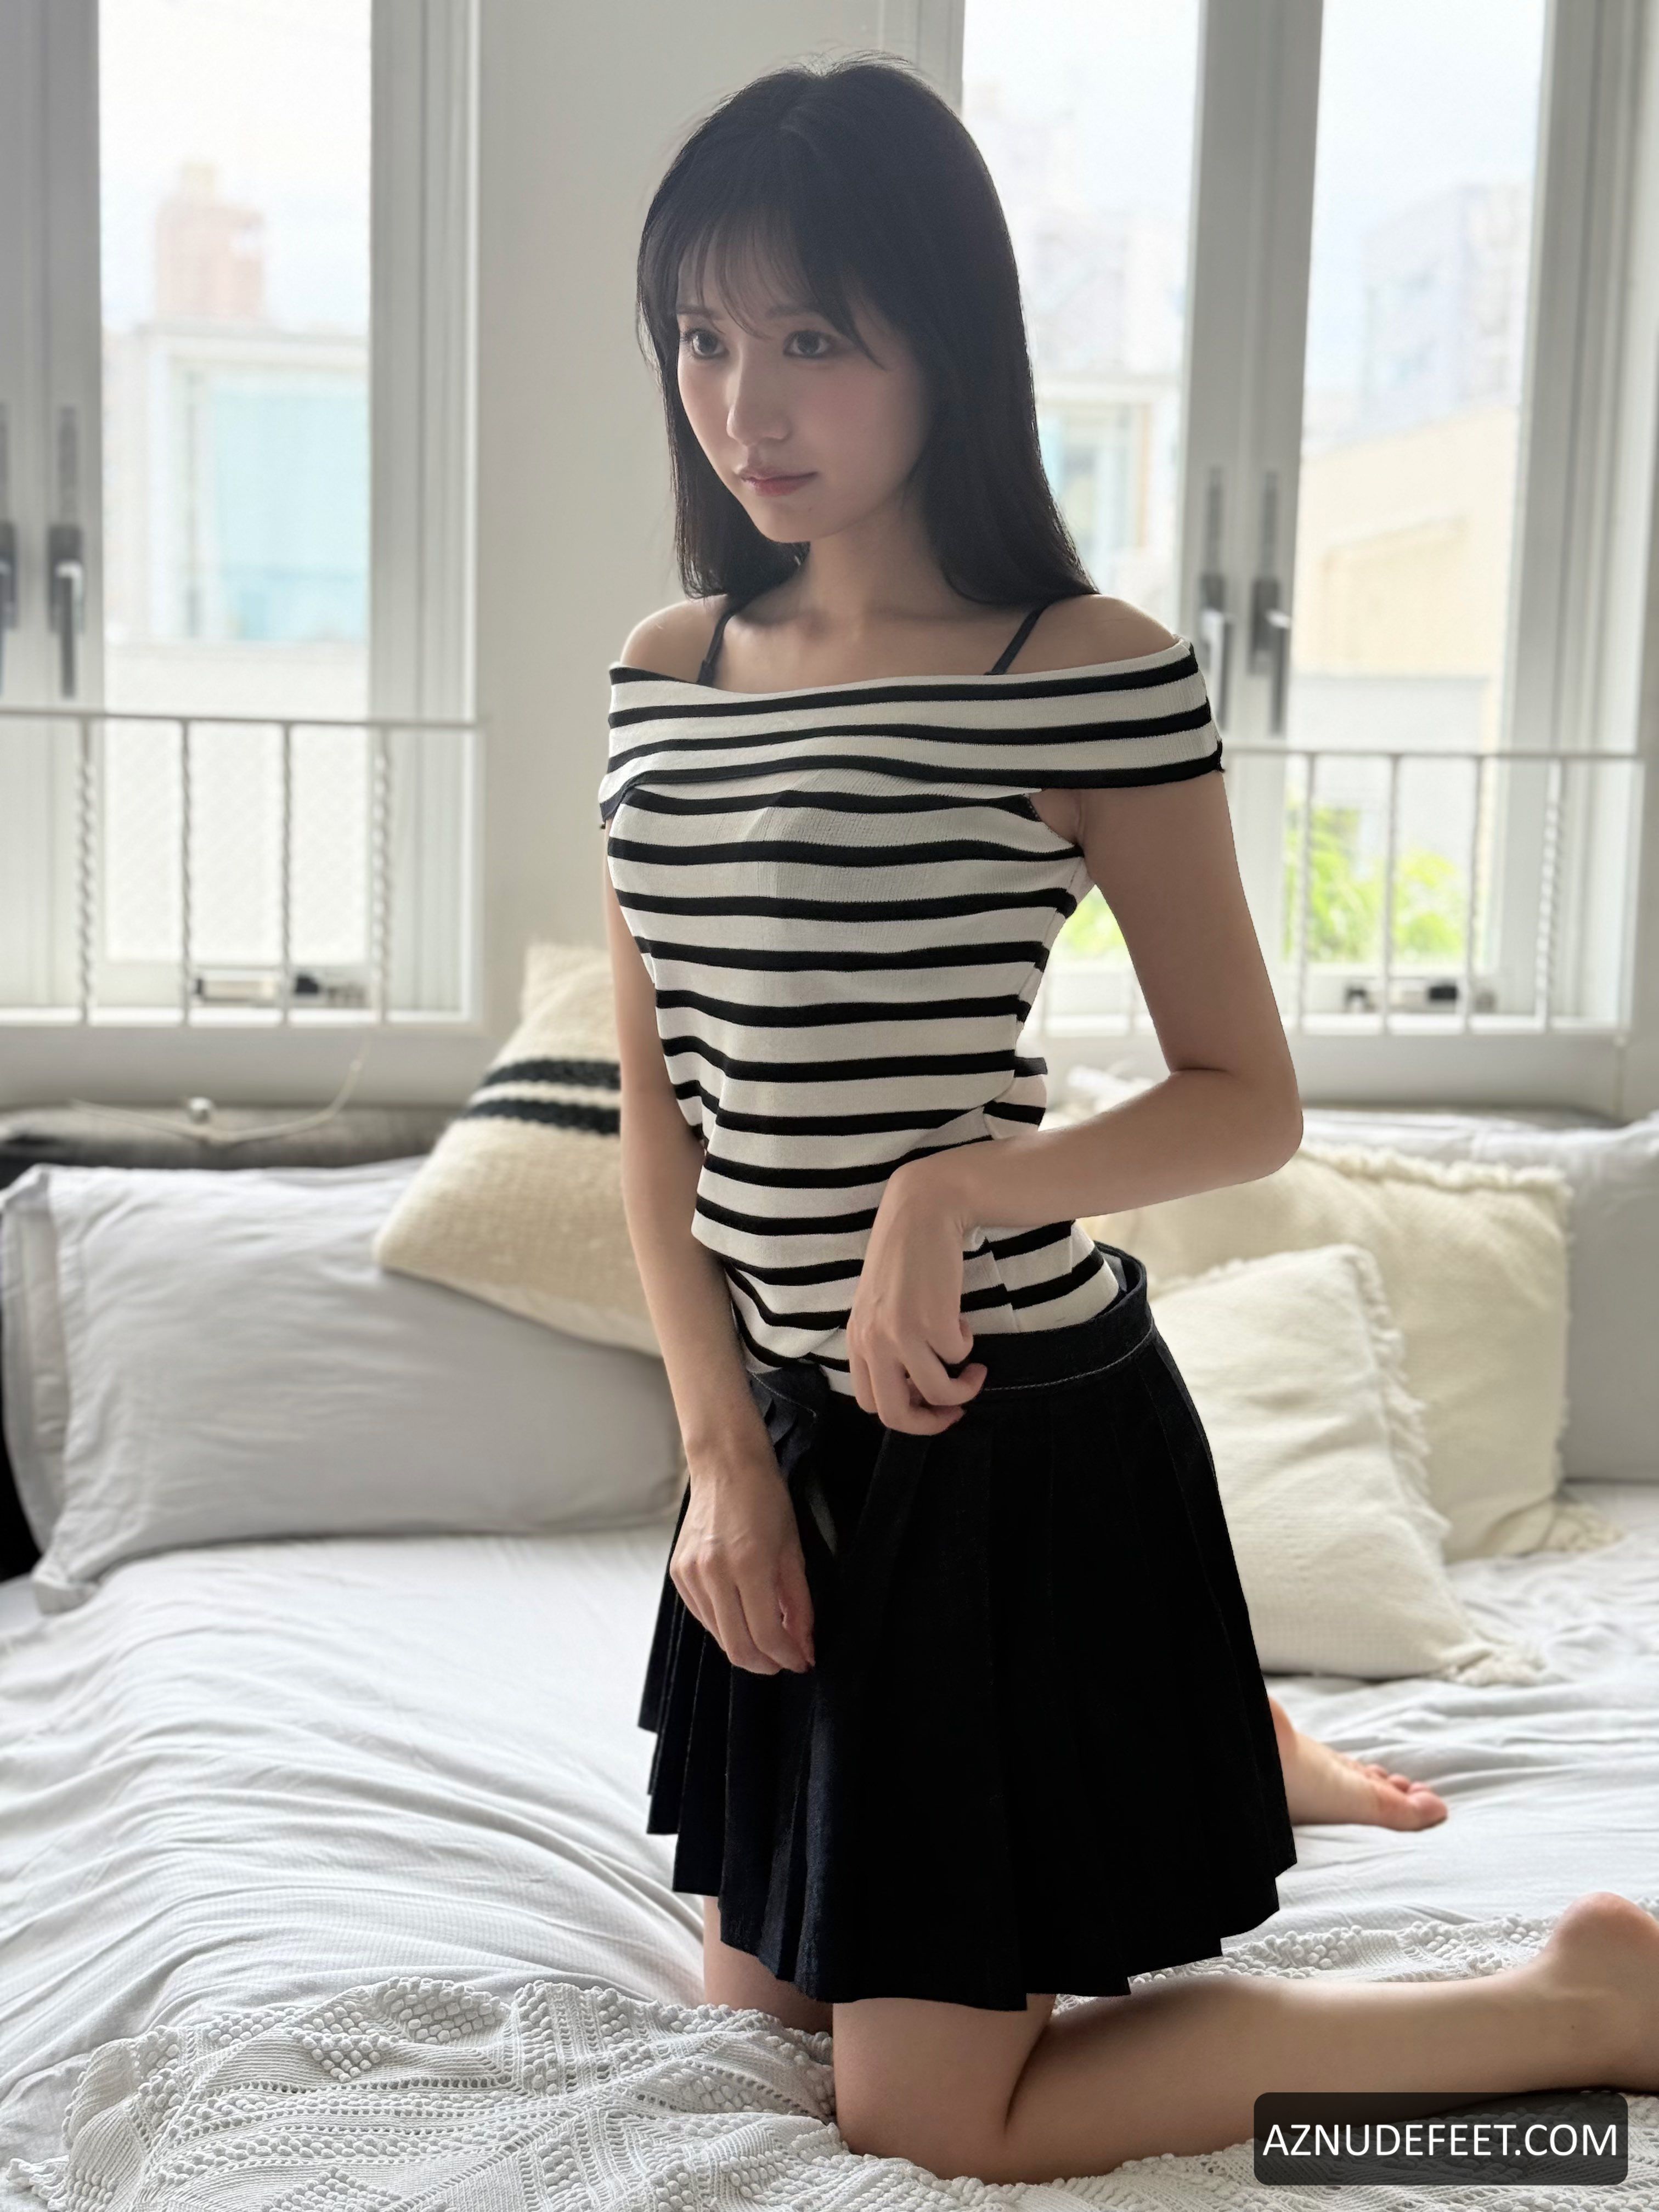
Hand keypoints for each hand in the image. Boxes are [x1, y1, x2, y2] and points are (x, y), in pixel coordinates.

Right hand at [672, 1459, 814, 1674]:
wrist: (725, 1465)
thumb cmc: (766, 1500)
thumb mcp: (794, 1551)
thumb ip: (799, 1603)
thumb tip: (804, 1646)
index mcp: (748, 1564)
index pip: (767, 1635)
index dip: (788, 1657)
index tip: (802, 1661)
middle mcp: (713, 1573)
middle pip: (738, 1647)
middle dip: (766, 1664)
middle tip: (785, 1660)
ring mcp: (690, 1574)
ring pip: (719, 1636)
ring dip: (746, 1646)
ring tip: (768, 1636)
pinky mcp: (678, 1573)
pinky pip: (704, 1616)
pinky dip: (726, 1625)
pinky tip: (743, 1615)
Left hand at [846, 1160, 987, 1432]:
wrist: (922, 1211)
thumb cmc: (905, 1258)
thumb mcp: (880, 1307)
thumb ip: (886, 1345)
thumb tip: (915, 1389)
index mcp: (856, 1340)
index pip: (869, 1405)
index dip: (906, 1416)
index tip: (931, 1407)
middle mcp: (872, 1342)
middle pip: (896, 1414)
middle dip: (932, 1423)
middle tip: (957, 1410)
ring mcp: (900, 1333)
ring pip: (937, 1392)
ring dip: (963, 1388)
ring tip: (974, 1368)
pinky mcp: (932, 1320)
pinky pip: (958, 1355)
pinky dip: (966, 1343)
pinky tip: (960, 1316)